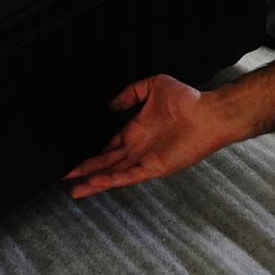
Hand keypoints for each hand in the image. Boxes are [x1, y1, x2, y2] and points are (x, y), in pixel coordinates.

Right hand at [64, 74, 229, 196]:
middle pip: (106, 163)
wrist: (210, 112)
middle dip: (85, 171)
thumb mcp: (153, 86)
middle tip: (65, 178)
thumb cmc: (186, 98)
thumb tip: (111, 105)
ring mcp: (145, 159)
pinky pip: (129, 175)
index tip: (76, 163)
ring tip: (75, 189)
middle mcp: (137, 148)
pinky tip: (96, 183)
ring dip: (94, 181)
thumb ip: (130, 94)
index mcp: (135, 131)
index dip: (92, 156)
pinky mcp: (154, 167)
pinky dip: (112, 180)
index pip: (109, 147)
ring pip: (113, 173)